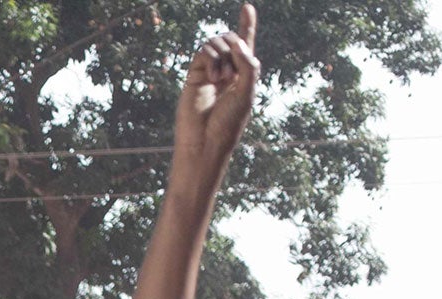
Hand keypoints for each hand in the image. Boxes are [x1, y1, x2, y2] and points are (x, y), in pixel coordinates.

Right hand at [173, 3, 258, 173]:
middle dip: (235, 46)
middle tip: (232, 73)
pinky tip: (213, 77)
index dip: (247, 25)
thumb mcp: (247, 93)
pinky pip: (204, 51)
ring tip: (222, 79)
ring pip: (217, 42)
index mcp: (242, 75)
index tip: (247, 7)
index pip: (245, 45)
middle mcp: (226, 70)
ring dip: (224, 54)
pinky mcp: (194, 74)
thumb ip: (248, 65)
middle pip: (231, 39)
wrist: (204, 142)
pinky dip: (212, 58)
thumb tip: (236, 42)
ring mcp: (209, 72)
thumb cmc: (227, 124)